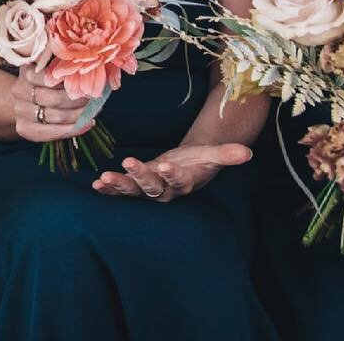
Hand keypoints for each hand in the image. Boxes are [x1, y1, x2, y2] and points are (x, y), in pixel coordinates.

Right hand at [12, 63, 91, 142]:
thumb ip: (63, 66)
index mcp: (27, 72)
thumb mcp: (49, 68)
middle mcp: (19, 91)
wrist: (21, 101)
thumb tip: (89, 65)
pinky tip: (86, 124)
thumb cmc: (43, 82)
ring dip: (79, 115)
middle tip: (95, 98)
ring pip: (55, 117)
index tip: (89, 83)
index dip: (72, 82)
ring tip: (94, 111)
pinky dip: (72, 129)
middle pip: (54, 99)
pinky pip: (51, 132)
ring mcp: (20, 111)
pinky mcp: (24, 129)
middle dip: (78, 100)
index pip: (51, 79)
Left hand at [93, 143, 251, 201]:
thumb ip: (227, 155)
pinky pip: (122, 191)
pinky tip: (96, 185)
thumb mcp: (213, 155)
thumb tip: (247, 153)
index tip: (166, 165)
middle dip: (140, 177)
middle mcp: (166, 190)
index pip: (179, 180)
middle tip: (129, 163)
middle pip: (153, 188)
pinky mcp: (137, 185)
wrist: (187, 166)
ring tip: (105, 178)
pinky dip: (109, 189)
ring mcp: (150, 190)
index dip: (173, 174)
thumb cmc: (200, 161)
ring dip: (119, 185)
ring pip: (134, 191)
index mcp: (185, 182)